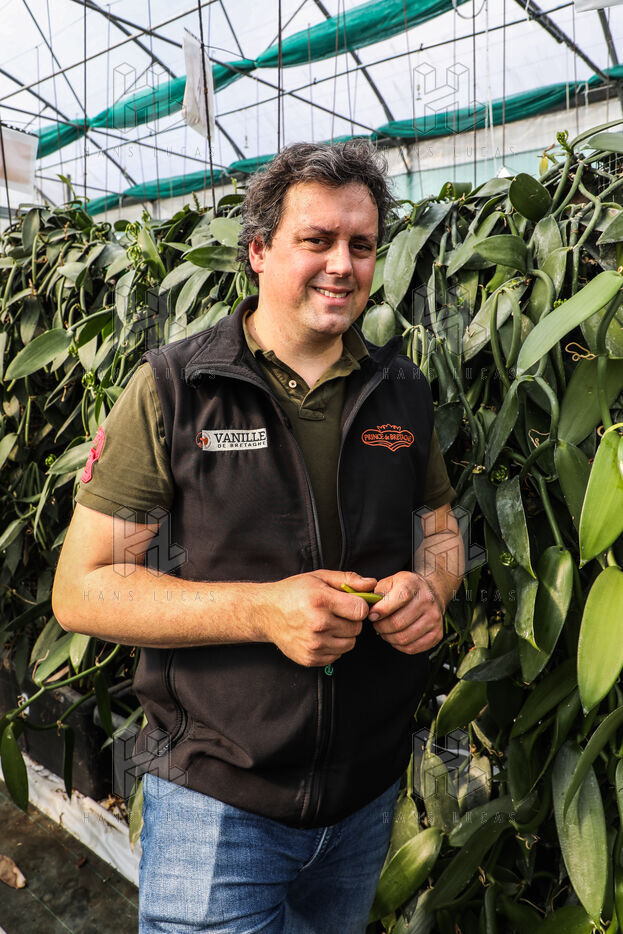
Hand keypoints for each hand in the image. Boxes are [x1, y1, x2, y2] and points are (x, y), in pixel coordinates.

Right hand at [261, 570, 376, 666]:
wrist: (265, 612)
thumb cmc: (293, 592)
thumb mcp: (319, 578)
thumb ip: (348, 580)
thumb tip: (372, 584)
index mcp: (321, 601)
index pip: (361, 610)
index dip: (359, 606)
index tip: (350, 603)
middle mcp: (317, 624)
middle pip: (356, 628)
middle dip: (350, 620)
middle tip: (335, 613)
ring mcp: (313, 644)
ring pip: (349, 644)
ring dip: (343, 634)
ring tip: (328, 624)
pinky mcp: (310, 658)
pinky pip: (337, 655)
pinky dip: (333, 646)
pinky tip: (320, 635)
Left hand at [367, 571, 443, 654]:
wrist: (429, 593)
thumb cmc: (405, 588)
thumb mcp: (390, 582)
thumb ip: (377, 593)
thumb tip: (368, 609)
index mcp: (413, 584)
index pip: (399, 598)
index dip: (382, 610)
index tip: (372, 615)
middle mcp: (427, 601)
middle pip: (398, 623)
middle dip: (381, 627)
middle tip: (377, 624)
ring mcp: (434, 619)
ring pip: (404, 638)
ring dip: (388, 637)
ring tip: (385, 631)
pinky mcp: (437, 634)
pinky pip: (412, 648)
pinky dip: (399, 645)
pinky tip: (395, 636)